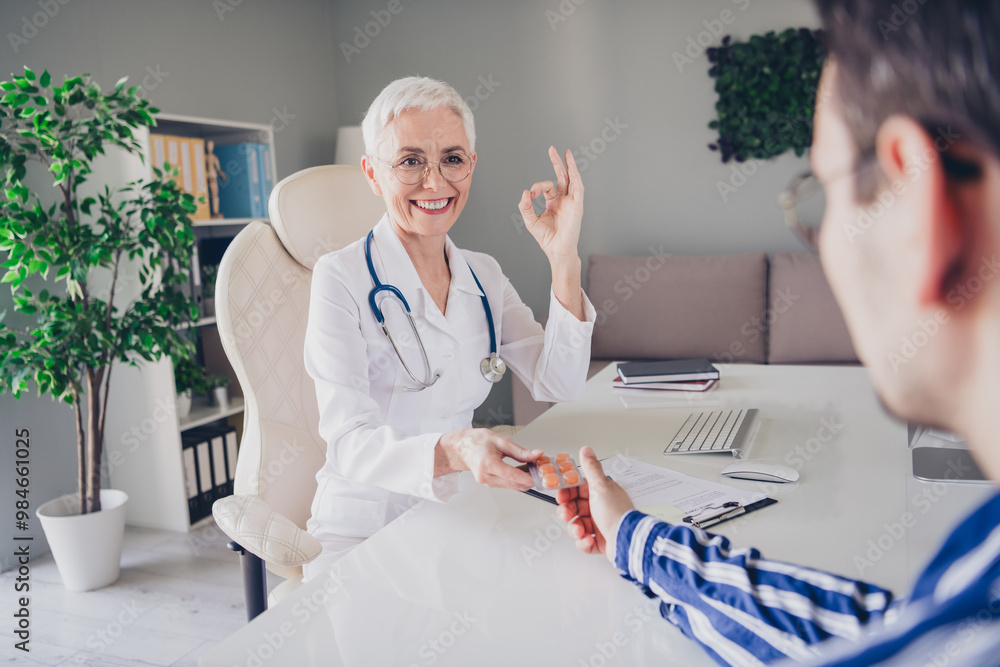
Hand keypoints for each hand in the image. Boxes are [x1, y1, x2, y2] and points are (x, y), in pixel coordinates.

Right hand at [435, 428, 542, 490]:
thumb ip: (520, 451)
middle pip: (514, 484)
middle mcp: (486, 477)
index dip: (528, 478)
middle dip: (530, 478)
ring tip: (531, 466)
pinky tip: (521, 469)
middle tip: (540, 468)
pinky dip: (517, 479)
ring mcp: (487, 482)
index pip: (512, 476)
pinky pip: (508, 484)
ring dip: (524, 479)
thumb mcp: (500, 441)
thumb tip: (537, 454)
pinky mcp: (490, 484)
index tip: (539, 476)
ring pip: (513, 486)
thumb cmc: (477, 441)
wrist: (461, 447)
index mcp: (488, 464)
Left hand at [518, 146, 584, 260]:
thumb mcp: (530, 220)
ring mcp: (572, 202)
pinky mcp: (578, 206)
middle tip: (552, 149)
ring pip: (572, 179)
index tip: (530, 195)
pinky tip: (572, 168)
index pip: (547, 187)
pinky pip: (578, 189)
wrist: (557, 250)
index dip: (537, 188)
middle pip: (562, 177)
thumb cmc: (546, 238)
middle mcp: (564, 200)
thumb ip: (525, 206)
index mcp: (554, 203)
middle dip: (557, 163)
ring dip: (569, 166)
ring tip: (566, 153)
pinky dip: (575, 178)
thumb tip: (525, 192)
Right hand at [556, 446, 634, 562]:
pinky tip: (588, 540)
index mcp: (601, 493)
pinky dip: (584, 542)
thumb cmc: (617, 514)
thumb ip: (591, 468)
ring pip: (577, 525)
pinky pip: (584, 542)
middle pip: (575, 508)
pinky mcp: (600, 541)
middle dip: (567, 512)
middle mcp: (601, 508)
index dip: (567, 492)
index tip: (561, 495)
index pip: (578, 489)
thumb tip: (586, 450)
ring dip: (575, 529)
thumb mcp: (601, 487)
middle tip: (567, 514)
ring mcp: (600, 525)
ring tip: (580, 531)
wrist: (627, 541)